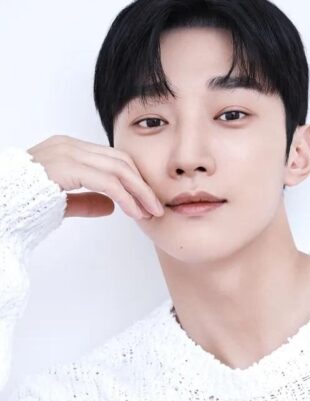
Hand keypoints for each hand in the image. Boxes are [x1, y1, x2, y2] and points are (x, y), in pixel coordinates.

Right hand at [26, 135, 163, 219]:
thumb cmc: (21, 207)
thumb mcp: (61, 203)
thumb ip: (85, 200)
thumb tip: (111, 206)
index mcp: (68, 150)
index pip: (112, 159)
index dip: (134, 180)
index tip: (146, 201)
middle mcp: (69, 146)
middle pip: (120, 160)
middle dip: (142, 185)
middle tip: (156, 207)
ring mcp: (67, 153)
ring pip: (119, 168)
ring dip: (139, 192)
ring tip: (150, 212)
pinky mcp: (66, 166)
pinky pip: (108, 181)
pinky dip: (126, 197)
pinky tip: (134, 212)